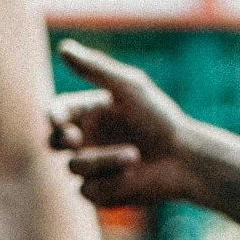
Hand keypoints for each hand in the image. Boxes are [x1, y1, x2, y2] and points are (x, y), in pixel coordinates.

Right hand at [48, 41, 204, 207]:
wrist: (186, 159)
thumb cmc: (160, 119)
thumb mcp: (130, 88)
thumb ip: (96, 69)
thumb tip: (63, 47)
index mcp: (88, 112)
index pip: (57, 112)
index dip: (54, 116)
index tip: (62, 120)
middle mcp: (85, 140)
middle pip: (53, 142)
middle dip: (59, 141)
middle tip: (75, 139)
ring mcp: (91, 168)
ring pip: (74, 168)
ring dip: (102, 161)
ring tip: (135, 156)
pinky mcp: (100, 193)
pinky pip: (88, 191)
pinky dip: (110, 182)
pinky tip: (134, 175)